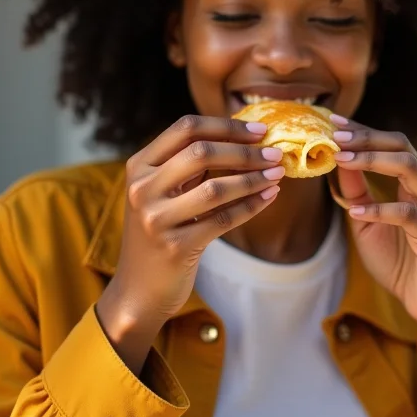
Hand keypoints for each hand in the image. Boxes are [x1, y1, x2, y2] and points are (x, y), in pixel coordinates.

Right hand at [97, 114, 283, 369]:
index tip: (259, 130)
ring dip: (254, 178)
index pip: (185, 128)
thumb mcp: (160, 192)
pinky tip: (269, 197)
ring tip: (278, 173)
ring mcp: (156, 219)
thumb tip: (246, 139)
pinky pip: (223, 220)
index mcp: (139, 166)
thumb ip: (188, 165)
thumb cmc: (159, 232)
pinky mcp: (175, 247)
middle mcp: (142, 189)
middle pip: (202, 154)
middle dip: (245, 151)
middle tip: (276, 152)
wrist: (138, 290)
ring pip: (215, 188)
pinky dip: (251, 206)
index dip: (226, 126)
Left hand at [330, 115, 416, 330]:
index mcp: (416, 182)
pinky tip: (356, 212)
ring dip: (373, 160)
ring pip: (410, 170)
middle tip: (335, 136)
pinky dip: (380, 210)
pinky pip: (408, 215)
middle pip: (402, 147)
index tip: (333, 122)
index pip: (392, 144)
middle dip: (366, 139)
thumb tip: (335, 158)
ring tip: (341, 159)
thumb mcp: (365, 220)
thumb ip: (355, 191)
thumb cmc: (396, 259)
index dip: (363, 131)